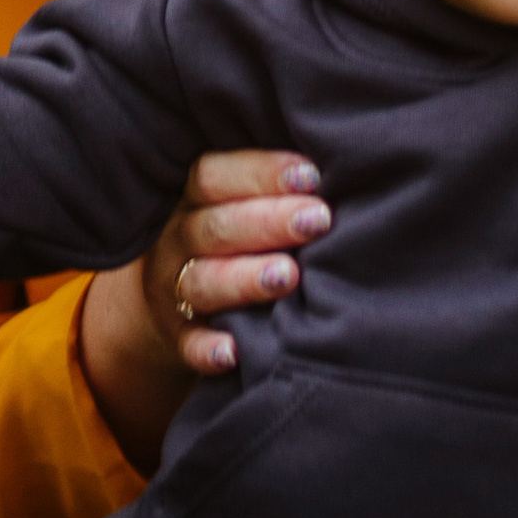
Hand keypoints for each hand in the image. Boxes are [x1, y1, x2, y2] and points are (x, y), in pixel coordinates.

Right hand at [76, 150, 331, 471]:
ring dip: (244, 279)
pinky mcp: (178, 337)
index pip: (212, 176)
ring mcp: (173, 290)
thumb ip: (279, 189)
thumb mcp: (240, 204)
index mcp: (195, 200)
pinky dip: (208, 348)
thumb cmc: (236, 242)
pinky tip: (236, 351)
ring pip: (201, 282)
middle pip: (213, 227)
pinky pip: (188, 343)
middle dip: (267, 222)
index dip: (260, 173)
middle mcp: (179, 241)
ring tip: (288, 277)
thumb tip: (347, 166)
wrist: (170, 304)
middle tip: (318, 220)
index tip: (312, 175)